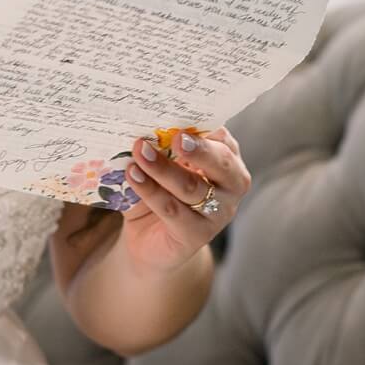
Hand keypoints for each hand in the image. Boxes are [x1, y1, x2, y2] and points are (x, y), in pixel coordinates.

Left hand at [114, 127, 249, 275]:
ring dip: (163, 168)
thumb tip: (146, 126)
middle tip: (175, 138)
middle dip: (199, 149)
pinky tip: (133, 176)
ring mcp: (218, 213)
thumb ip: (164, 147)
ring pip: (192, 186)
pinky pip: (172, 209)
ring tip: (140, 153)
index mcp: (227, 160)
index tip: (185, 124)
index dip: (207, 131)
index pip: (224, 140)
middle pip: (221, 163)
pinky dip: (150, 190)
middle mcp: (231, 185)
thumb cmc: (161, 191)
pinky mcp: (197, 235)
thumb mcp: (165, 163)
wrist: (149, 240)